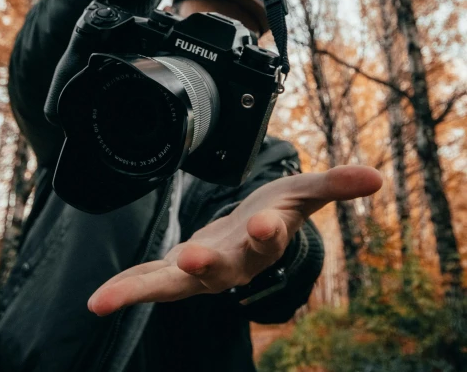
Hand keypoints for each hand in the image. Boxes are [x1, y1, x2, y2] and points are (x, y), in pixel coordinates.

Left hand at [87, 165, 381, 315]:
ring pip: (176, 283)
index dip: (270, 230)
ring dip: (147, 287)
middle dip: (209, 265)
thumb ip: (335, 184)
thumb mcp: (306, 190)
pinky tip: (100, 297)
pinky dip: (128, 288)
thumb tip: (375, 177)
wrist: (253, 230)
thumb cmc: (279, 210)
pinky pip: (151, 279)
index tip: (266, 222)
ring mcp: (204, 269)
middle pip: (222, 268)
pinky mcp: (178, 270)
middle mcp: (235, 261)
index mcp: (266, 239)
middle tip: (194, 260)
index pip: (272, 236)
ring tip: (109, 299)